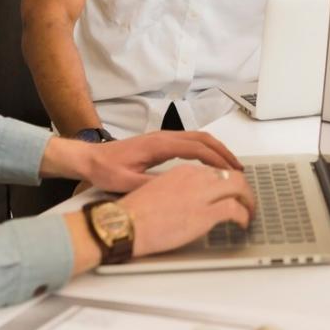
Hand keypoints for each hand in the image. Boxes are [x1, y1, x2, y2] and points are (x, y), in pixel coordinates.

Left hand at [41, 131, 243, 192]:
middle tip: (239, 169)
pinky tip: (210, 163)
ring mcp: (163, 138)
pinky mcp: (161, 142)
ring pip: (198, 138)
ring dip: (217, 150)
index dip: (216, 159)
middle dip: (223, 152)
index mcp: (159, 145)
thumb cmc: (105, 169)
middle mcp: (164, 137)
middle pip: (203, 139)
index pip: (196, 148)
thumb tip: (175, 192)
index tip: (231, 171)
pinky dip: (206, 149)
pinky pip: (191, 141)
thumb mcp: (126, 183)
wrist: (89, 158)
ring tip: (231, 166)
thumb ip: (151, 186)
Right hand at [121, 164, 254, 255]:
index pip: (215, 170)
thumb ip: (177, 189)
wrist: (124, 223)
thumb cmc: (133, 213)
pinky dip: (243, 216)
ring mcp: (201, 194)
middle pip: (232, 175)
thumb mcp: (156, 190)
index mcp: (182, 171)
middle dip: (244, 188)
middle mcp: (195, 177)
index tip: (232, 190)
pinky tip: (242, 223)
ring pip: (239, 187)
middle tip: (247, 201)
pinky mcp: (205, 213)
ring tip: (249, 212)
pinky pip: (235, 210)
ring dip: (248, 201)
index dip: (227, 180)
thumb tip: (188, 199)